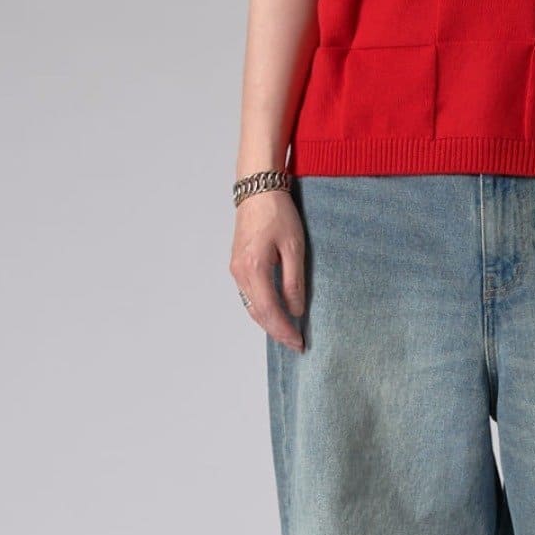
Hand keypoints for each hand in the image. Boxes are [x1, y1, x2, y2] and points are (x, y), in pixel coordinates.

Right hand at [230, 190, 305, 350]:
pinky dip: (261, 308)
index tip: (298, 343)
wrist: (258, 190)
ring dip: (268, 322)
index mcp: (254, 268)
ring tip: (287, 333)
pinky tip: (275, 312)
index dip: (284, 330)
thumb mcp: (294, 247)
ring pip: (251, 306)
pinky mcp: (238, 265)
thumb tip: (295, 310)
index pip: (269, 310)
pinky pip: (249, 295)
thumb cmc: (278, 213)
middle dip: (277, 332)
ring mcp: (236, 269)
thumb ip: (294, 281)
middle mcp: (240, 272)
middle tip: (296, 344)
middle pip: (257, 313)